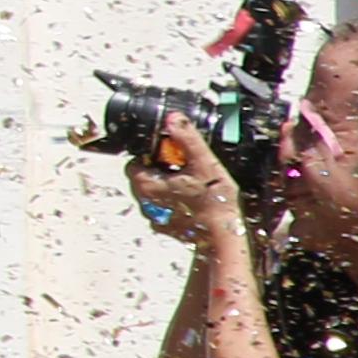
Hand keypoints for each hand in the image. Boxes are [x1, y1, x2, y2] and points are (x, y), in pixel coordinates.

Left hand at [126, 125, 244, 249]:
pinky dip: (175, 203)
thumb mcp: (203, 163)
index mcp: (147, 185)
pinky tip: (194, 201)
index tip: (170, 153)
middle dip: (160, 169)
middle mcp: (146, 203)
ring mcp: (155, 218)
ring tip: (191, 184)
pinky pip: (165, 209)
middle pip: (143, 177)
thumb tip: (173, 118)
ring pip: (154, 193)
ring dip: (167, 186)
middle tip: (184, 167)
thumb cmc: (214, 204)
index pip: (134, 162)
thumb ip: (187, 138)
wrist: (223, 239)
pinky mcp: (167, 228)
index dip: (150, 154)